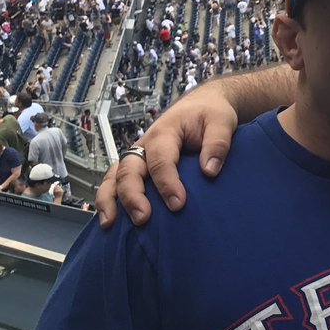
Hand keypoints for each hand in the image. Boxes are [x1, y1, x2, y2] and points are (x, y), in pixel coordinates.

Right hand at [95, 88, 236, 227]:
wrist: (202, 105)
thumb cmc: (210, 113)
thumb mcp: (221, 122)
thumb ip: (217, 144)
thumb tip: (209, 171)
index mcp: (165, 132)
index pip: (160, 160)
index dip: (167, 183)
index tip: (178, 204)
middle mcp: (145, 144)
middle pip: (129, 170)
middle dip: (132, 196)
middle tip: (143, 218)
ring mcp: (138, 155)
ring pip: (114, 176)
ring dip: (109, 200)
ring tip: (109, 224)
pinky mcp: (137, 165)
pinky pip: (115, 181)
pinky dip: (108, 199)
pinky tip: (110, 221)